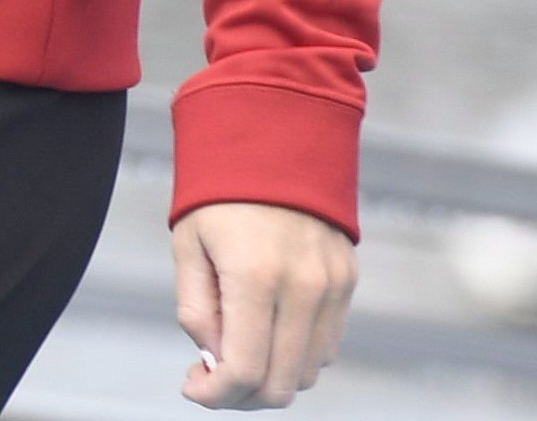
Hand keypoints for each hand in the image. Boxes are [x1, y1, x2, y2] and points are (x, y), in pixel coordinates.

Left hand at [173, 202, 354, 407]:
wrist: (275, 141)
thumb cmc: (218, 193)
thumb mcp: (188, 245)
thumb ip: (197, 309)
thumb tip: (213, 360)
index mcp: (255, 276)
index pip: (245, 370)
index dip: (215, 395)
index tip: (192, 386)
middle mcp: (303, 287)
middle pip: (282, 384)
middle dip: (241, 395)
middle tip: (211, 378)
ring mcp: (332, 287)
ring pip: (308, 371)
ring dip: (271, 378)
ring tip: (236, 351)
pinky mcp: (347, 282)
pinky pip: (326, 344)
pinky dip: (295, 354)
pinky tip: (267, 332)